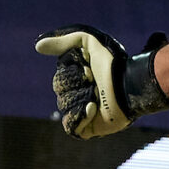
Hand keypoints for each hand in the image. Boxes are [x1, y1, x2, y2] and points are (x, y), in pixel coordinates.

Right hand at [35, 26, 168, 137]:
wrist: (130, 85)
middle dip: (78, 84)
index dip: (73, 73)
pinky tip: (93, 108)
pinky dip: (80, 117)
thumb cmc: (113, 63)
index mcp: (75, 78)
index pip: (59, 78)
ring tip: (98, 96)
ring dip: (82, 98)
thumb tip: (38, 47)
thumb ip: (63, 41)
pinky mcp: (89, 128)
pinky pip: (71, 126)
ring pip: (64, 107)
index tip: (89, 69)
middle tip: (95, 82)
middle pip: (59, 91)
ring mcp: (82, 112)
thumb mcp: (88, 40)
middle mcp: (77, 94)